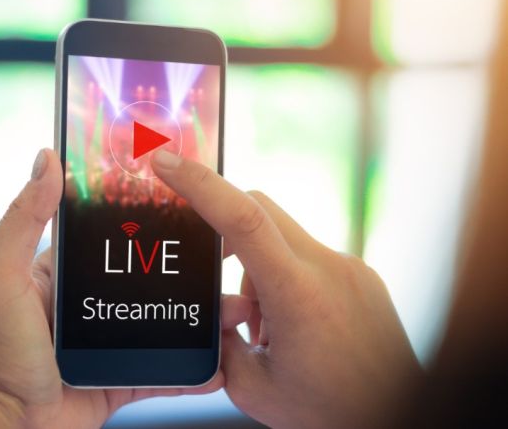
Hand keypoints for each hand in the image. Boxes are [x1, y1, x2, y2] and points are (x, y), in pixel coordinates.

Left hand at [0, 149, 223, 427]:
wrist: (6, 421)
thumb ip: (22, 218)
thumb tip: (47, 157)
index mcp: (69, 266)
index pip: (118, 228)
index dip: (156, 212)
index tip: (197, 196)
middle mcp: (95, 297)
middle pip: (155, 274)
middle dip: (196, 265)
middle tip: (233, 255)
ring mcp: (112, 338)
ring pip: (170, 320)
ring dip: (206, 315)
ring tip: (241, 309)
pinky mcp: (124, 375)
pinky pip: (167, 369)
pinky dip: (196, 368)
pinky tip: (226, 362)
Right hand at [151, 149, 422, 428]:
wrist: (398, 421)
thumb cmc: (329, 413)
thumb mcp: (252, 386)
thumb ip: (219, 340)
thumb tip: (212, 312)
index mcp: (299, 294)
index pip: (242, 218)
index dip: (199, 184)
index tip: (166, 162)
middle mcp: (329, 268)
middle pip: (259, 209)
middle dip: (224, 229)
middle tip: (213, 273)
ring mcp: (351, 268)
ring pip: (281, 237)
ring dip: (257, 267)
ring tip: (266, 327)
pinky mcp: (362, 275)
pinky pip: (308, 256)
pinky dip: (285, 278)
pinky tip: (294, 326)